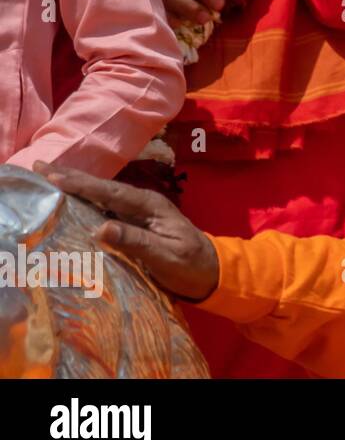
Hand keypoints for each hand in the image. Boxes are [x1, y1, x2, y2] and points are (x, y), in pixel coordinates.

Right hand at [34, 162, 219, 301]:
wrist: (210, 272)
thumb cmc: (190, 264)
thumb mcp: (165, 256)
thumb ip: (136, 242)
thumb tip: (101, 228)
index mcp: (151, 206)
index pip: (112, 192)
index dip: (83, 185)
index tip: (55, 178)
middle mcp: (143, 204)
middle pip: (103, 188)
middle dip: (72, 178)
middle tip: (39, 167)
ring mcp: (138, 213)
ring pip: (102, 196)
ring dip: (75, 187)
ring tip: (47, 178)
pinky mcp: (133, 224)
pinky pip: (105, 209)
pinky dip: (85, 202)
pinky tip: (68, 201)